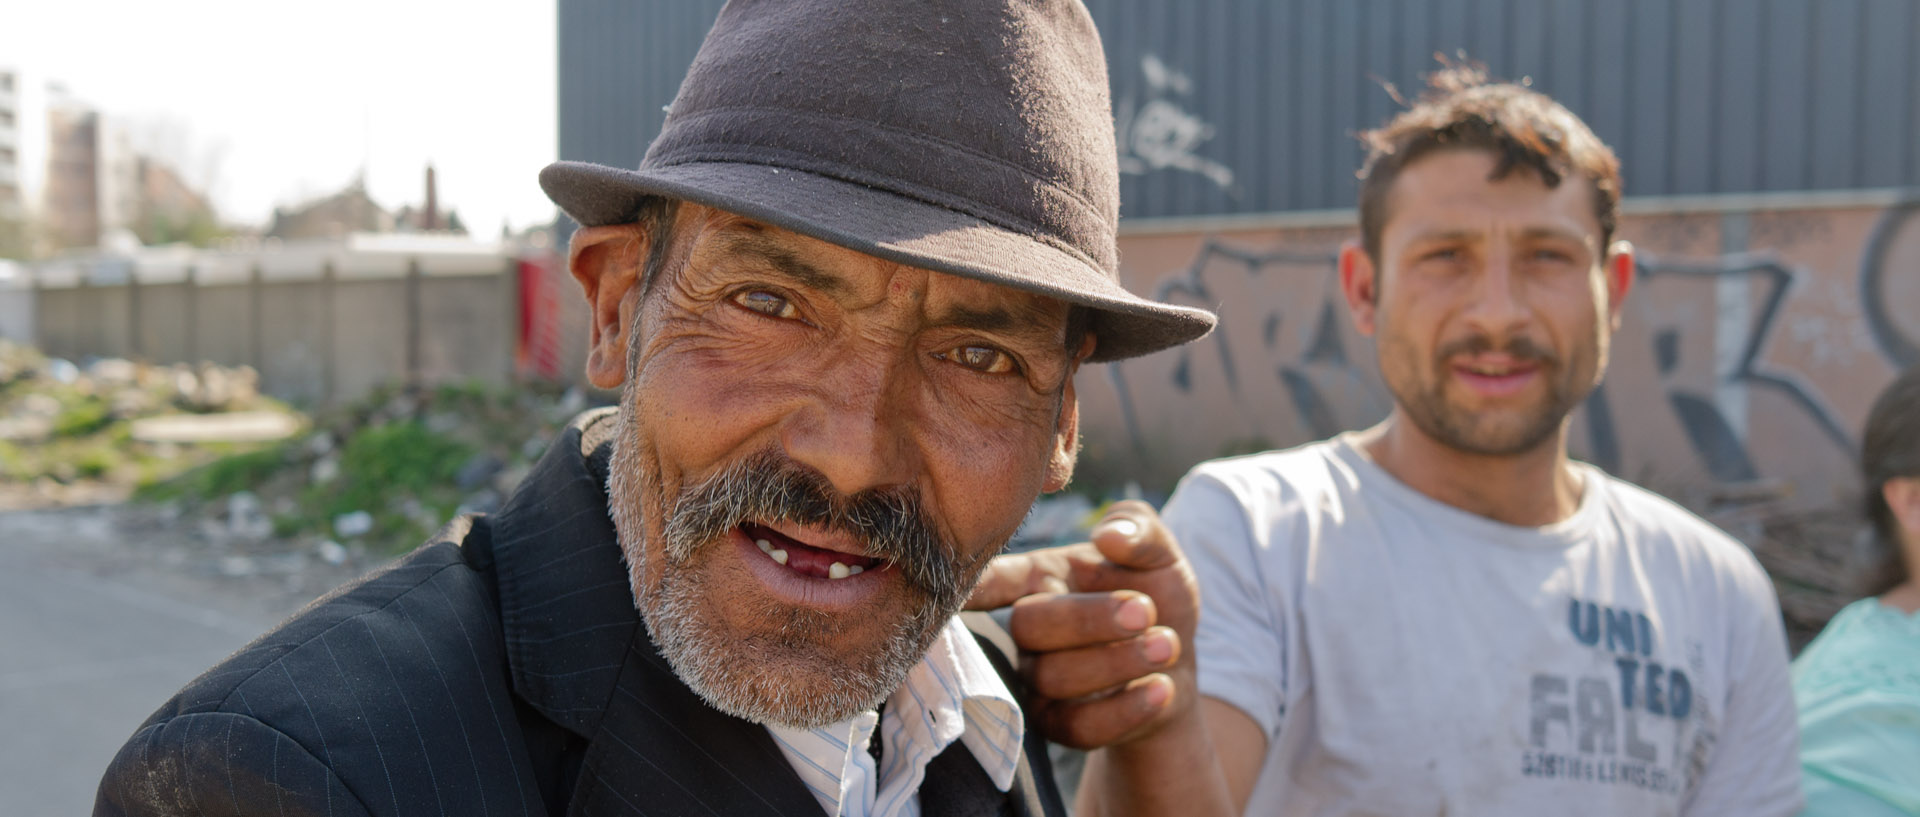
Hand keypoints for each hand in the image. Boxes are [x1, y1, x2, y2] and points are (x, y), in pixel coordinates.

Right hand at [966, 500, 1199, 749]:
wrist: (1178, 665)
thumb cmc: (1157, 596)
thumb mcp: (1160, 553)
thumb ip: (1138, 528)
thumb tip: (1108, 535)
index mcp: (1042, 576)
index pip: (996, 578)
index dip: (977, 583)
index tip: (965, 586)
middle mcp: (1030, 629)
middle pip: (1029, 624)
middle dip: (1090, 619)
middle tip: (1146, 611)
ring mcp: (1038, 679)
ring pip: (1055, 678)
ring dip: (1118, 663)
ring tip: (1167, 645)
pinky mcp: (1058, 724)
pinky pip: (1077, 726)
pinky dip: (1125, 709)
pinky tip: (1161, 689)